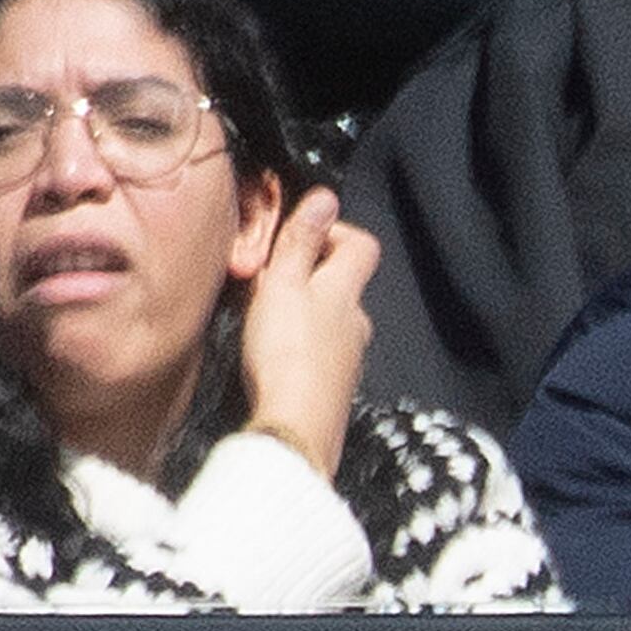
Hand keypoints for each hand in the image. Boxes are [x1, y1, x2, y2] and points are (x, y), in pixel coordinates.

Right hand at [238, 185, 379, 482]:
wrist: (294, 432)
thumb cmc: (285, 354)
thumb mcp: (283, 284)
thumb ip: (302, 241)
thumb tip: (325, 198)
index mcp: (347, 292)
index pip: (363, 245)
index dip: (335, 232)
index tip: (300, 237)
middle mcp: (357, 325)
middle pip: (344, 285)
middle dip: (311, 276)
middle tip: (272, 281)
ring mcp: (349, 361)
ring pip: (332, 322)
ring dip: (304, 314)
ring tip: (267, 321)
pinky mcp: (334, 392)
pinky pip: (321, 356)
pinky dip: (302, 348)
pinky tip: (275, 359)